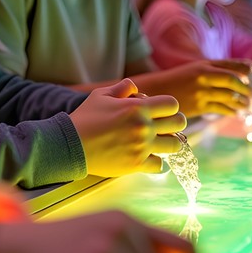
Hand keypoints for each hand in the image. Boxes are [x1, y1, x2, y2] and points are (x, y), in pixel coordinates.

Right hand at [69, 79, 185, 176]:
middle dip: (174, 122)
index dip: (168, 106)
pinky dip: (154, 161)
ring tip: (158, 142)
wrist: (71, 144)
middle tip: (164, 125)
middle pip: (179, 123)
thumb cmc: (85, 118)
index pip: (172, 104)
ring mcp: (142, 147)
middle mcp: (143, 127)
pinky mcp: (136, 164)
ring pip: (175, 145)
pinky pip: (159, 165)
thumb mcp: (101, 95)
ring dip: (168, 142)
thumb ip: (122, 88)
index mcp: (137, 107)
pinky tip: (145, 157)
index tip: (161, 110)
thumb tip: (135, 87)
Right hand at [134, 60, 251, 117]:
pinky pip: (221, 108)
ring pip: (229, 96)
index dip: (245, 68)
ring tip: (247, 105)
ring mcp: (201, 91)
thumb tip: (234, 78)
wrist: (155, 91)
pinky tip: (235, 113)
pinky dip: (231, 111)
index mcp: (203, 65)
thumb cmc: (176, 81)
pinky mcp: (199, 106)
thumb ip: (211, 72)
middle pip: (232, 80)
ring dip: (241, 101)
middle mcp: (203, 76)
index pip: (230, 64)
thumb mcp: (193, 70)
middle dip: (245, 87)